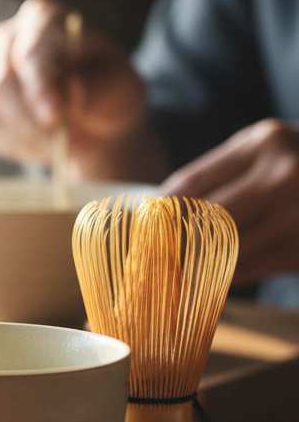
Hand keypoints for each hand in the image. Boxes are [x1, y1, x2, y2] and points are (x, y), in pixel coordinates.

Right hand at [0, 0, 150, 177]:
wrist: (94, 118)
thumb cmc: (107, 90)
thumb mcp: (117, 85)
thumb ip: (95, 87)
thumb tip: (71, 90)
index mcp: (42, 18)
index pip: (30, 51)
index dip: (40, 86)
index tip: (53, 116)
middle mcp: (7, 39)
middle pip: (2, 81)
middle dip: (32, 120)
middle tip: (64, 143)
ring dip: (30, 136)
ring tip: (63, 143)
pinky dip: (19, 145)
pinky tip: (45, 143)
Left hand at [160, 119, 298, 283]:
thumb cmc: (297, 164)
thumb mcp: (264, 151)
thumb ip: (217, 175)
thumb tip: (155, 212)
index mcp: (264, 143)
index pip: (191, 183)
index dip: (159, 211)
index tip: (138, 228)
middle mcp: (284, 175)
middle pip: (205, 219)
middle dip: (174, 240)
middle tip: (150, 257)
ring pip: (227, 249)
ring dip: (197, 264)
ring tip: (176, 270)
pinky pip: (252, 269)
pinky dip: (227, 275)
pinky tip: (214, 277)